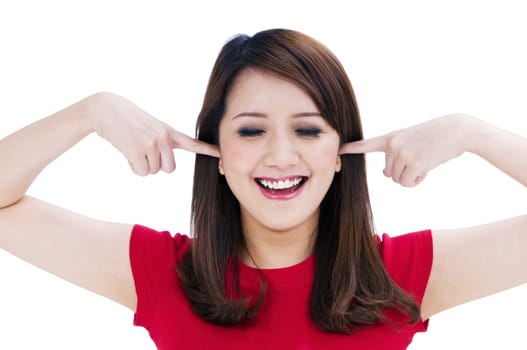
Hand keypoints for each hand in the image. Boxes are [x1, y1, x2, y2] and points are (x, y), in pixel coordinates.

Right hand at [90, 92, 218, 175]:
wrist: (106, 109)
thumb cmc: (127, 120)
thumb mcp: (151, 127)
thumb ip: (162, 142)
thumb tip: (166, 166)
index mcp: (169, 131)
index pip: (193, 143)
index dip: (208, 150)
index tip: (222, 155)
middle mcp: (165, 137)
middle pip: (169, 169)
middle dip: (155, 165)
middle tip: (142, 150)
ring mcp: (153, 143)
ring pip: (153, 171)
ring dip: (141, 165)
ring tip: (133, 146)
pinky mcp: (139, 150)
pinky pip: (141, 172)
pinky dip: (133, 167)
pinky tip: (127, 151)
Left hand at [339, 114, 471, 186]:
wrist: (456, 130)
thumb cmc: (435, 137)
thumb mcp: (411, 140)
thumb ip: (395, 154)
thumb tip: (385, 174)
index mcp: (391, 137)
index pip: (366, 144)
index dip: (352, 148)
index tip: (339, 150)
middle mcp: (393, 145)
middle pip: (388, 174)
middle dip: (403, 172)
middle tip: (420, 160)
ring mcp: (402, 153)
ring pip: (397, 180)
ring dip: (411, 177)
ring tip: (425, 161)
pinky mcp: (413, 163)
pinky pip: (407, 183)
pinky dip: (417, 181)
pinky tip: (427, 169)